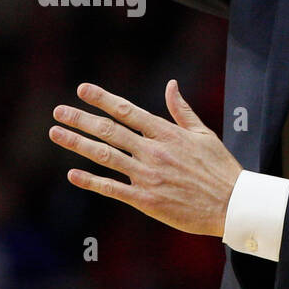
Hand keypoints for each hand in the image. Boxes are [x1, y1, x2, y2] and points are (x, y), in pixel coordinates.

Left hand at [49, 80, 242, 236]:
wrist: (232, 205)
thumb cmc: (220, 168)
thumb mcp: (203, 133)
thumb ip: (181, 110)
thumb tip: (171, 84)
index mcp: (166, 132)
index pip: (127, 110)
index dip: (102, 98)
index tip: (82, 89)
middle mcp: (153, 151)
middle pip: (109, 131)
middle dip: (81, 119)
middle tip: (58, 111)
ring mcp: (148, 176)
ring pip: (105, 156)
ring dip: (78, 144)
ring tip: (56, 133)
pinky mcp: (146, 200)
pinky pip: (112, 188)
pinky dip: (91, 181)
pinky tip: (72, 174)